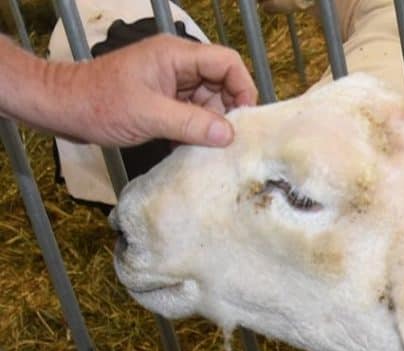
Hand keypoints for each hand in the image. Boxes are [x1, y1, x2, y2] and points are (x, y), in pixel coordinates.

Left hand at [62, 34, 258, 146]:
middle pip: (222, 84)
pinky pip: (193, 116)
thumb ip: (192, 124)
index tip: (245, 120)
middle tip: (226, 142)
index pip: (227, 62)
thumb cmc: (99, 103)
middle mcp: (178, 65)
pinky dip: (196, 133)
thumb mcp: (149, 116)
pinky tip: (188, 149)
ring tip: (205, 150)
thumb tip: (229, 135)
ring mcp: (171, 84)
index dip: (243, 88)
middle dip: (228, 113)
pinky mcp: (165, 102)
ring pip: (209, 103)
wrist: (64, 107)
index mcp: (176, 55)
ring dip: (211, 128)